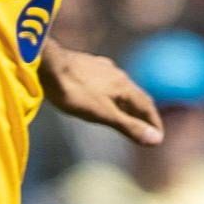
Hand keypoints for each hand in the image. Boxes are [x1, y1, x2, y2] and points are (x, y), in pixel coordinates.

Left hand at [41, 45, 163, 145]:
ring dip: (126, 103)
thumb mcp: (103, 114)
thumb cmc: (73, 91)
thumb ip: (129, 126)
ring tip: (124, 115)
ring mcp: (101, 68)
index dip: (154, 123)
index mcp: (124, 86)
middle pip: (135, 96)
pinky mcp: (86, 66)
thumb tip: (157, 140)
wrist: (46, 64)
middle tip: (145, 128)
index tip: (157, 137)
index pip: (147, 106)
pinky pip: (105, 82)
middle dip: (142, 114)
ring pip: (120, 88)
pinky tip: (100, 96)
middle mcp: (117, 74)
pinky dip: (110, 95)